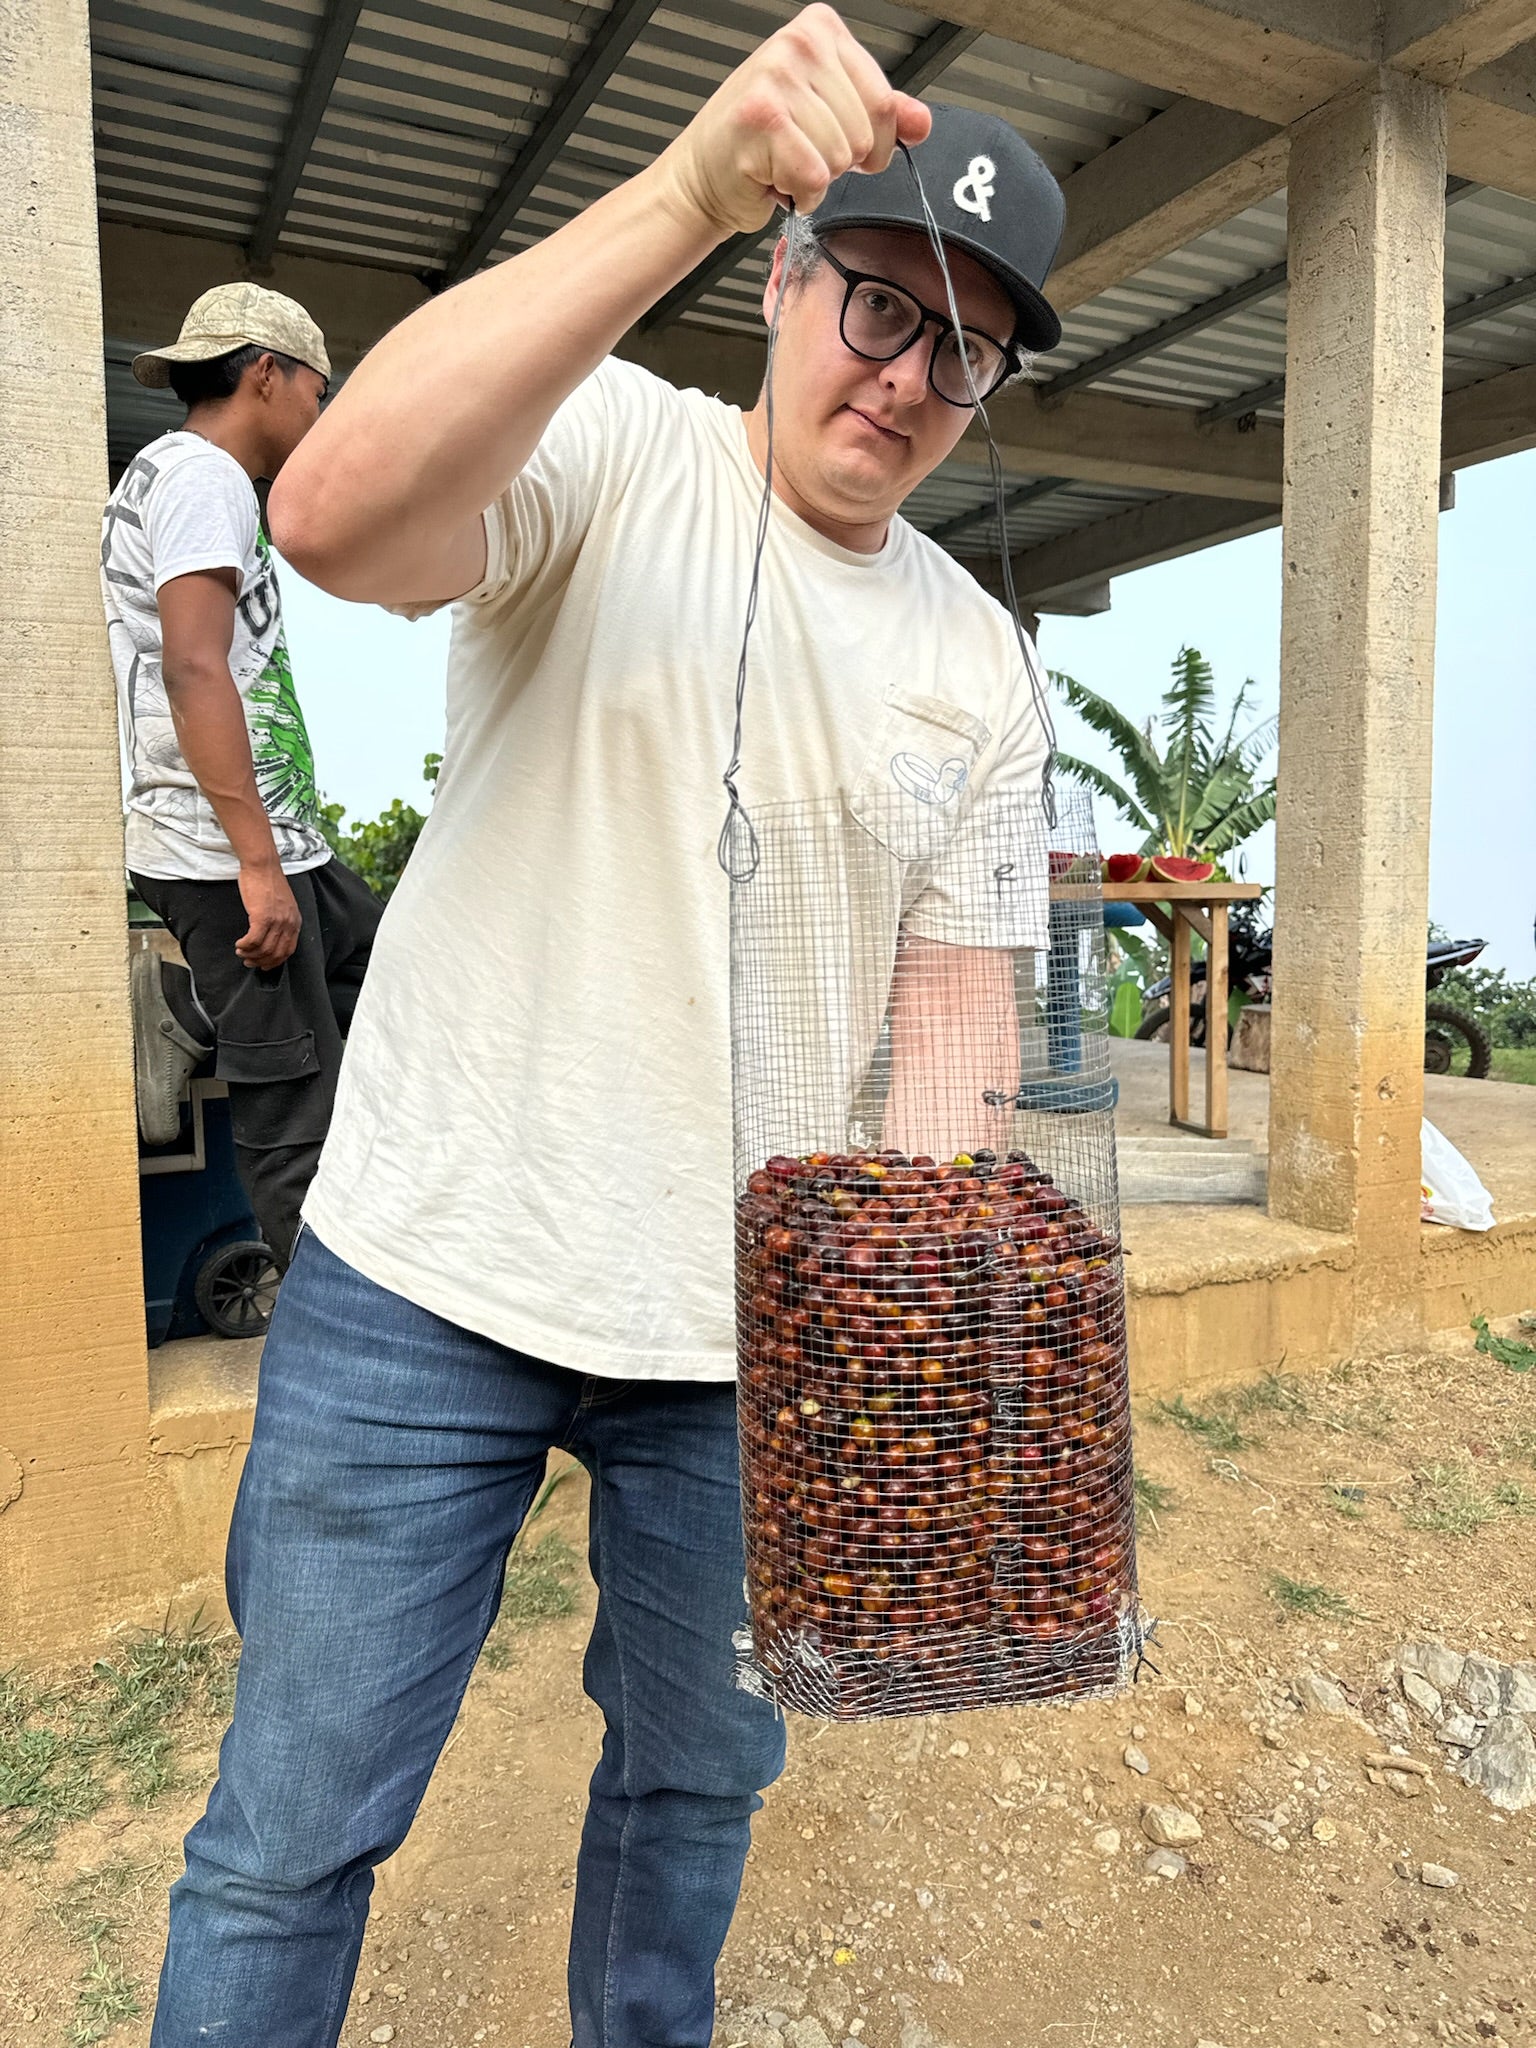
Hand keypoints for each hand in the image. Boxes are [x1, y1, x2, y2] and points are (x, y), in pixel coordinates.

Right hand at [236, 863, 301, 969]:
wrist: (262, 865)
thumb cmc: (267, 882)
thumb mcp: (282, 904)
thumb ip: (280, 920)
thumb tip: (270, 936)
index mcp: (295, 921)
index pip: (288, 950)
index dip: (275, 961)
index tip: (263, 964)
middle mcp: (289, 923)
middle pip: (276, 953)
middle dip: (260, 961)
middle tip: (248, 961)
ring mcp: (277, 921)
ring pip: (264, 949)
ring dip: (250, 955)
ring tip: (241, 952)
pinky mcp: (262, 917)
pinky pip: (253, 941)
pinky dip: (245, 946)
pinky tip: (239, 945)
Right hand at [653, 3, 930, 236]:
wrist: (703, 176)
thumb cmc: (760, 145)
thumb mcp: (830, 117)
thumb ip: (879, 115)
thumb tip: (921, 122)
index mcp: (821, 31)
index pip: (886, 101)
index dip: (872, 142)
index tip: (836, 139)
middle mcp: (799, 43)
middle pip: (865, 131)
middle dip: (839, 161)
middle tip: (800, 150)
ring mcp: (778, 76)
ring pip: (841, 157)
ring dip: (815, 177)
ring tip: (783, 161)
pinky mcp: (763, 118)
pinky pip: (815, 176)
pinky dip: (800, 193)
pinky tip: (774, 176)